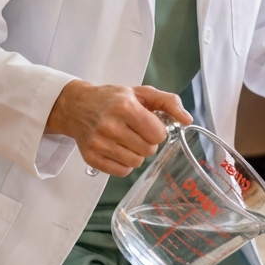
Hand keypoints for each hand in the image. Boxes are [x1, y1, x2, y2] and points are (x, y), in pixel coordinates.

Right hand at [45, 81, 191, 175]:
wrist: (77, 106)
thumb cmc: (112, 99)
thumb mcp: (141, 93)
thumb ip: (169, 102)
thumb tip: (187, 119)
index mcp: (124, 107)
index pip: (157, 134)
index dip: (157, 130)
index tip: (148, 124)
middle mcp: (109, 125)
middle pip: (148, 150)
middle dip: (147, 142)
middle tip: (136, 132)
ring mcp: (98, 143)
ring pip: (136, 162)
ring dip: (136, 154)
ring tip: (127, 140)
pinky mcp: (90, 157)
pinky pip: (121, 172)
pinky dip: (124, 163)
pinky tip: (118, 149)